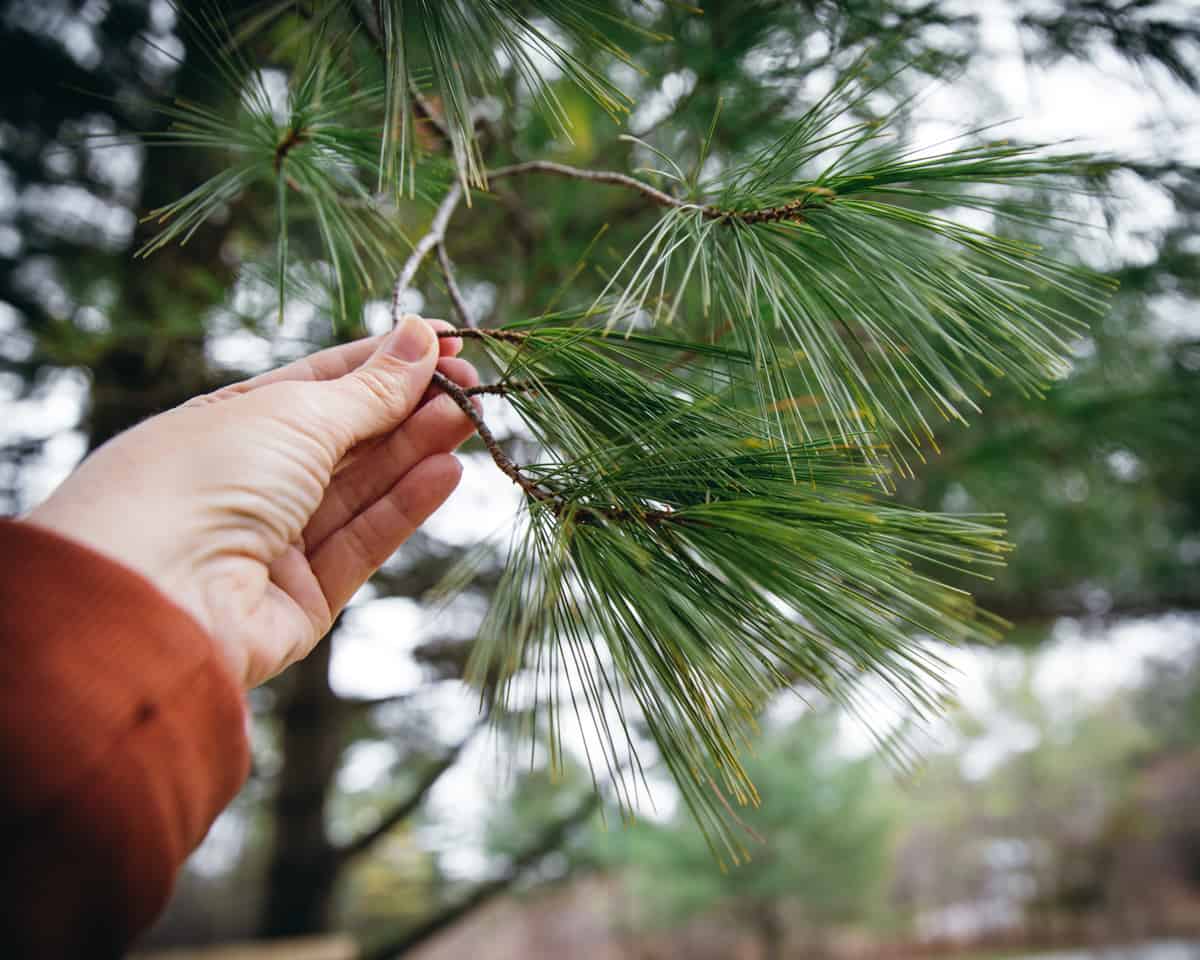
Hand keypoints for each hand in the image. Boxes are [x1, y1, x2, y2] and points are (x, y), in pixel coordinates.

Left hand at [26, 314, 477, 687]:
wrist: (152, 597)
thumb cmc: (204, 478)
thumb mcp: (295, 414)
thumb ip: (369, 389)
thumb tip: (420, 337)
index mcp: (228, 423)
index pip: (320, 382)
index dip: (383, 360)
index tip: (444, 340)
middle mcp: (249, 481)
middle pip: (347, 437)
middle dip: (410, 406)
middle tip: (474, 384)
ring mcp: (274, 542)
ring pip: (361, 490)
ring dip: (416, 450)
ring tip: (471, 418)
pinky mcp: (302, 600)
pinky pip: (362, 543)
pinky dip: (405, 506)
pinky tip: (447, 471)